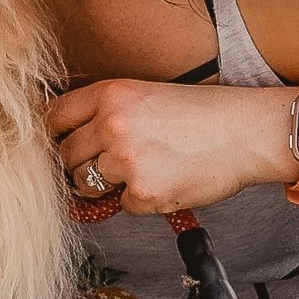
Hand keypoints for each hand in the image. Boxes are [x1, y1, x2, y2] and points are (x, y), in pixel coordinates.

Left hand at [45, 79, 295, 213]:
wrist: (246, 132)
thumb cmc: (199, 113)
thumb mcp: (144, 95)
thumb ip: (104, 111)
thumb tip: (63, 137)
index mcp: (110, 94)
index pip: (53, 116)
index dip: (52, 134)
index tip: (57, 143)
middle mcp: (112, 125)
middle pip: (65, 155)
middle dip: (79, 163)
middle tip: (107, 162)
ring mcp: (126, 162)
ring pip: (85, 184)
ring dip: (103, 184)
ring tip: (140, 169)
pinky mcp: (143, 194)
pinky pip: (121, 205)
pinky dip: (138, 199)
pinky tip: (165, 180)